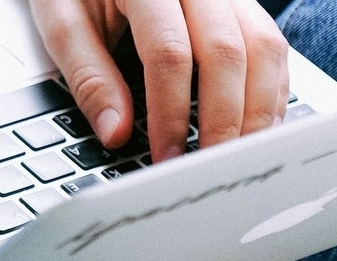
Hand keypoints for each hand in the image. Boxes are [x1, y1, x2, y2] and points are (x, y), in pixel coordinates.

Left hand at [27, 0, 287, 161]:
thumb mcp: (64, 22)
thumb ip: (89, 76)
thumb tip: (115, 133)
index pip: (170, 53)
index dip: (170, 112)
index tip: (165, 157)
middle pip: (228, 53)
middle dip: (221, 121)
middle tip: (205, 169)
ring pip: (263, 48)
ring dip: (255, 110)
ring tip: (233, 157)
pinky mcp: (243, 3)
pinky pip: (272, 45)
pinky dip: (269, 91)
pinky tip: (251, 127)